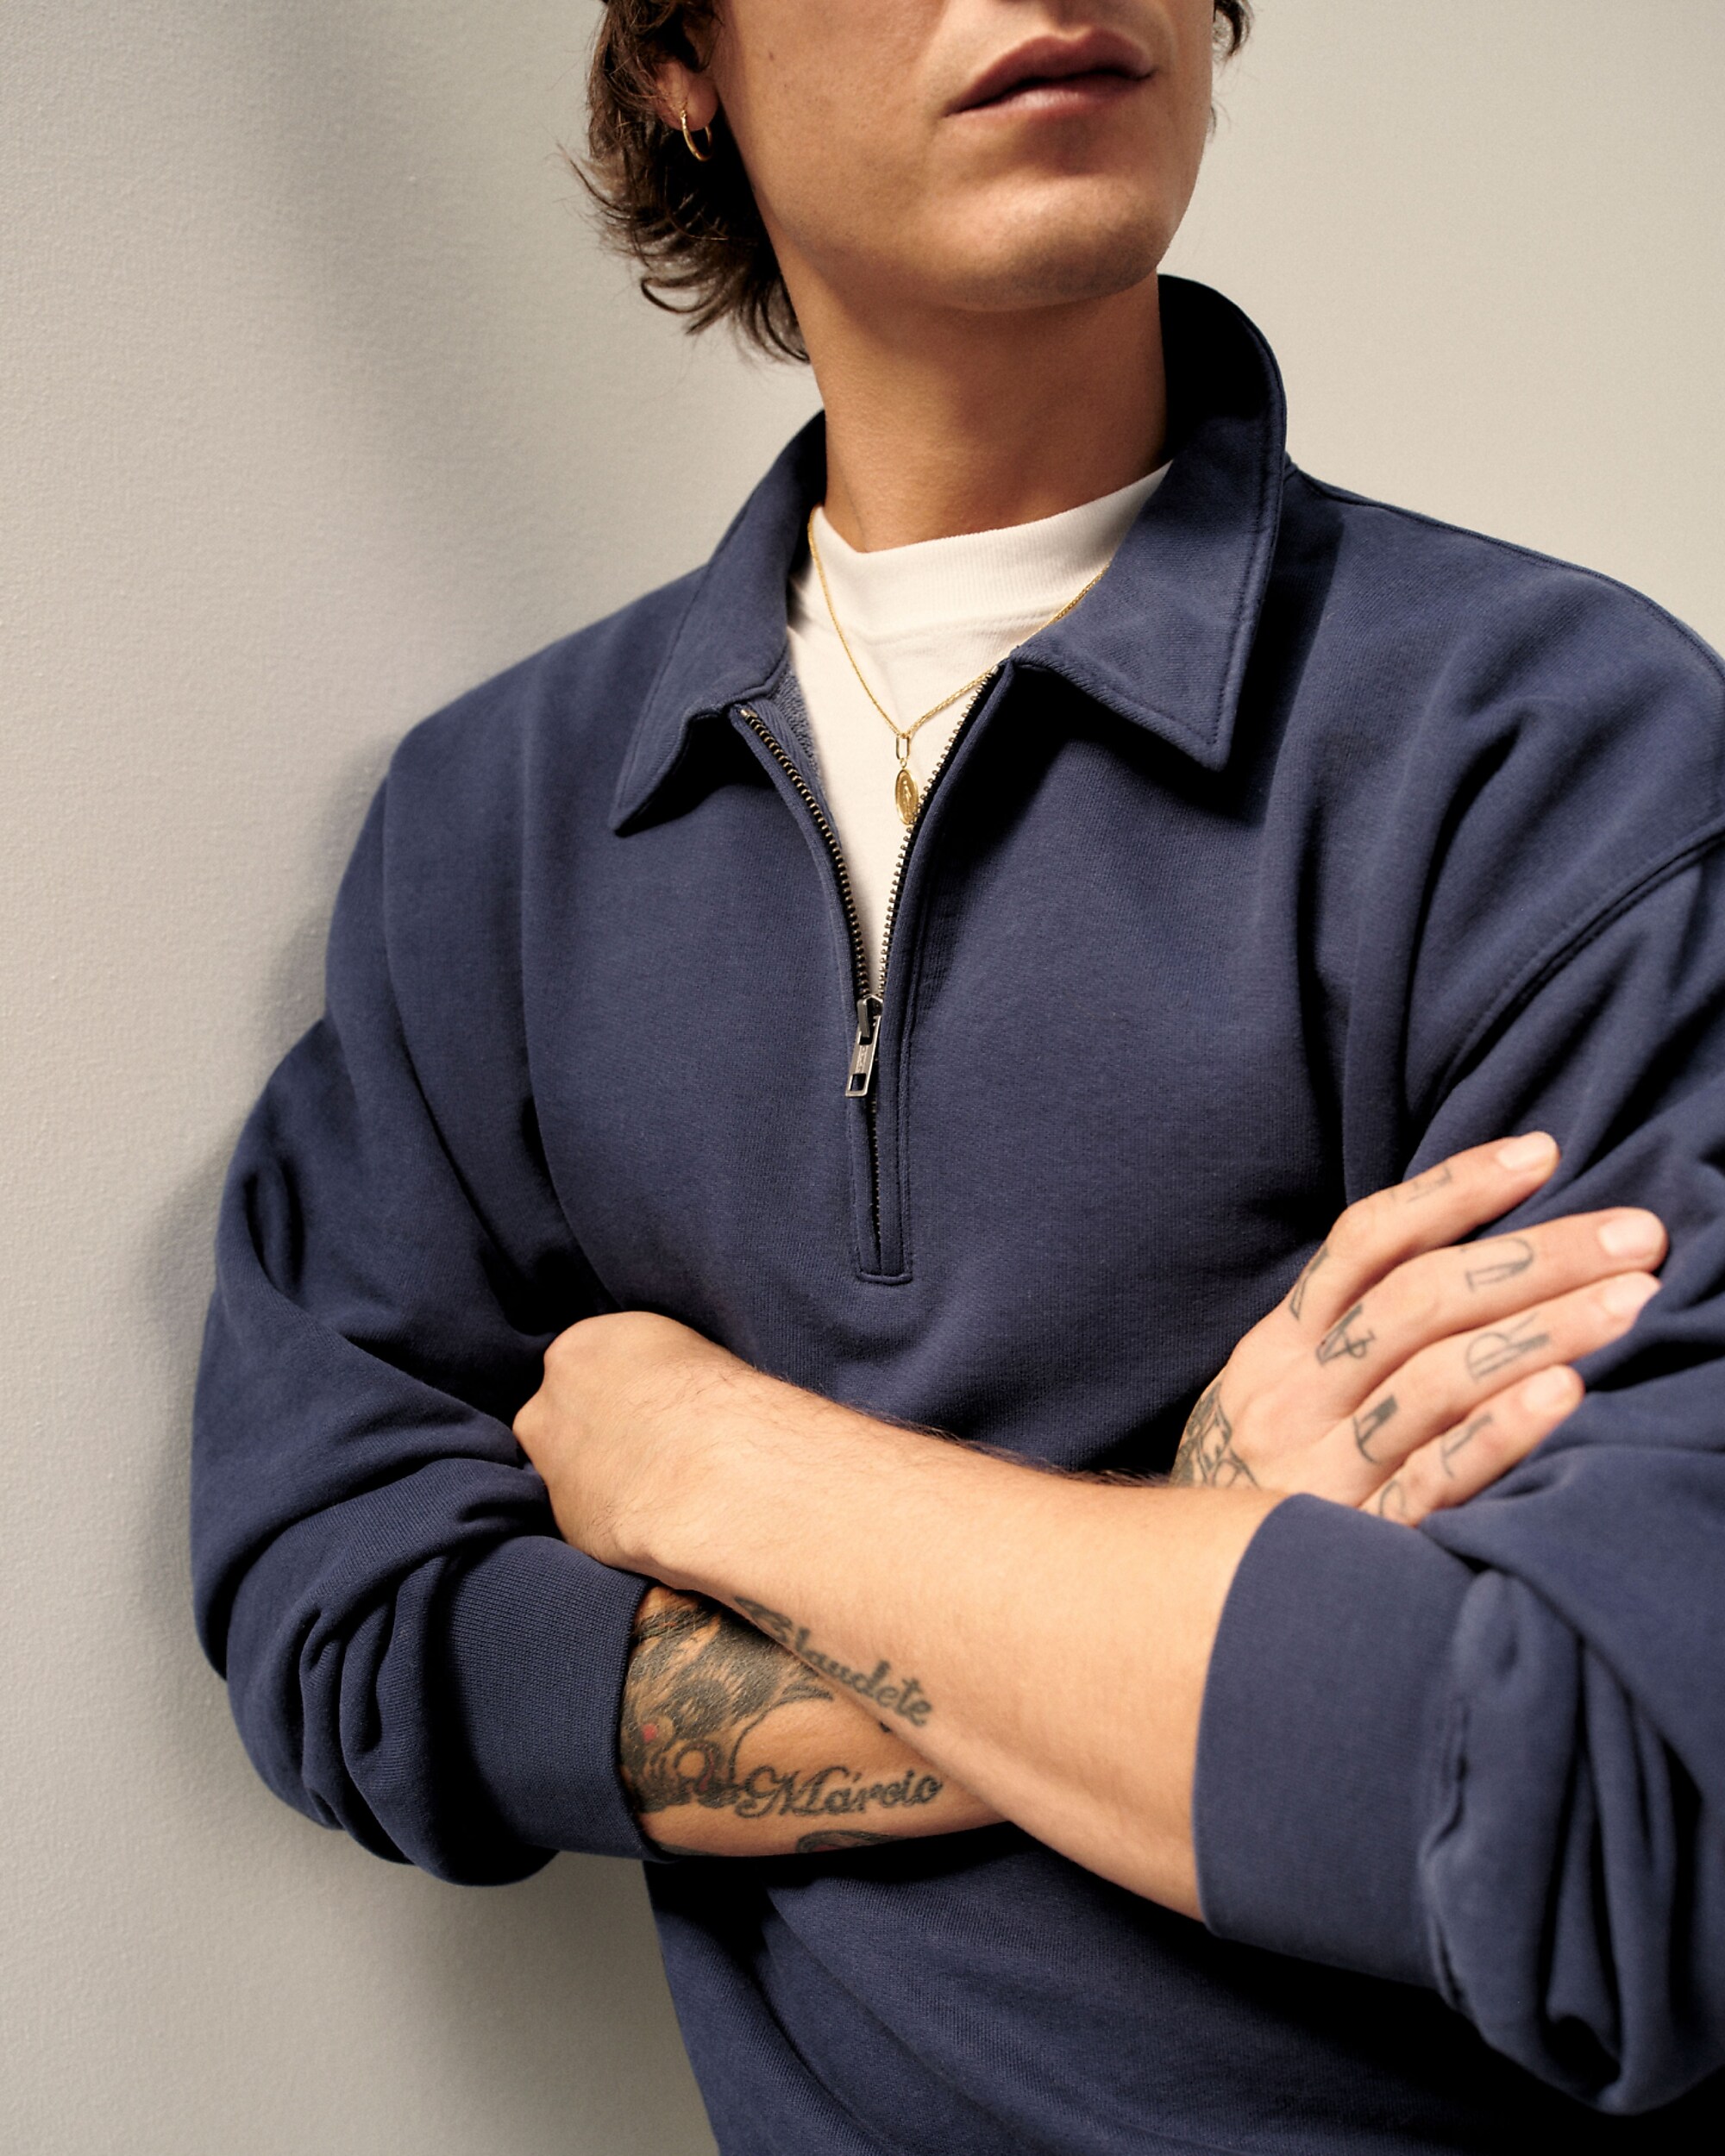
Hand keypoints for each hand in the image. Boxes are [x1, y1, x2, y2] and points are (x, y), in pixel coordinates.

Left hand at [513, 1308, 768, 1573]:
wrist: (715, 1472)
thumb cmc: (717, 1403)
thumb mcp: (684, 1354)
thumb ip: (647, 1371)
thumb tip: (653, 1396)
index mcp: (580, 1346)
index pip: (581, 1364)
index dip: (613, 1390)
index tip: (642, 1408)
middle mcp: (548, 1401)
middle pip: (557, 1415)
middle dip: (591, 1432)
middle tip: (641, 1450)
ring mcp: (550, 1463)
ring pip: (564, 1470)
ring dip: (595, 1478)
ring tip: (651, 1488)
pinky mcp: (563, 1518)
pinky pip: (583, 1515)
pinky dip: (608, 1517)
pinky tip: (648, 1516)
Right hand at [1169, 1133, 1665, 1522]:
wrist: (1183, 1603)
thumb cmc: (1267, 1479)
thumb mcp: (1282, 1393)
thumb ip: (1352, 1331)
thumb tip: (1477, 1243)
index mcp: (1276, 1348)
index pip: (1365, 1244)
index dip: (1453, 1190)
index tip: (1543, 1153)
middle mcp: (1291, 1399)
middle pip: (1416, 1304)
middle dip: (1534, 1258)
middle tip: (1635, 1235)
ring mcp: (1320, 1471)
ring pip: (1433, 1381)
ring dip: (1541, 1332)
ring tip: (1631, 1302)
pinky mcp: (1356, 1543)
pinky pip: (1433, 1480)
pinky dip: (1499, 1432)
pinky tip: (1565, 1396)